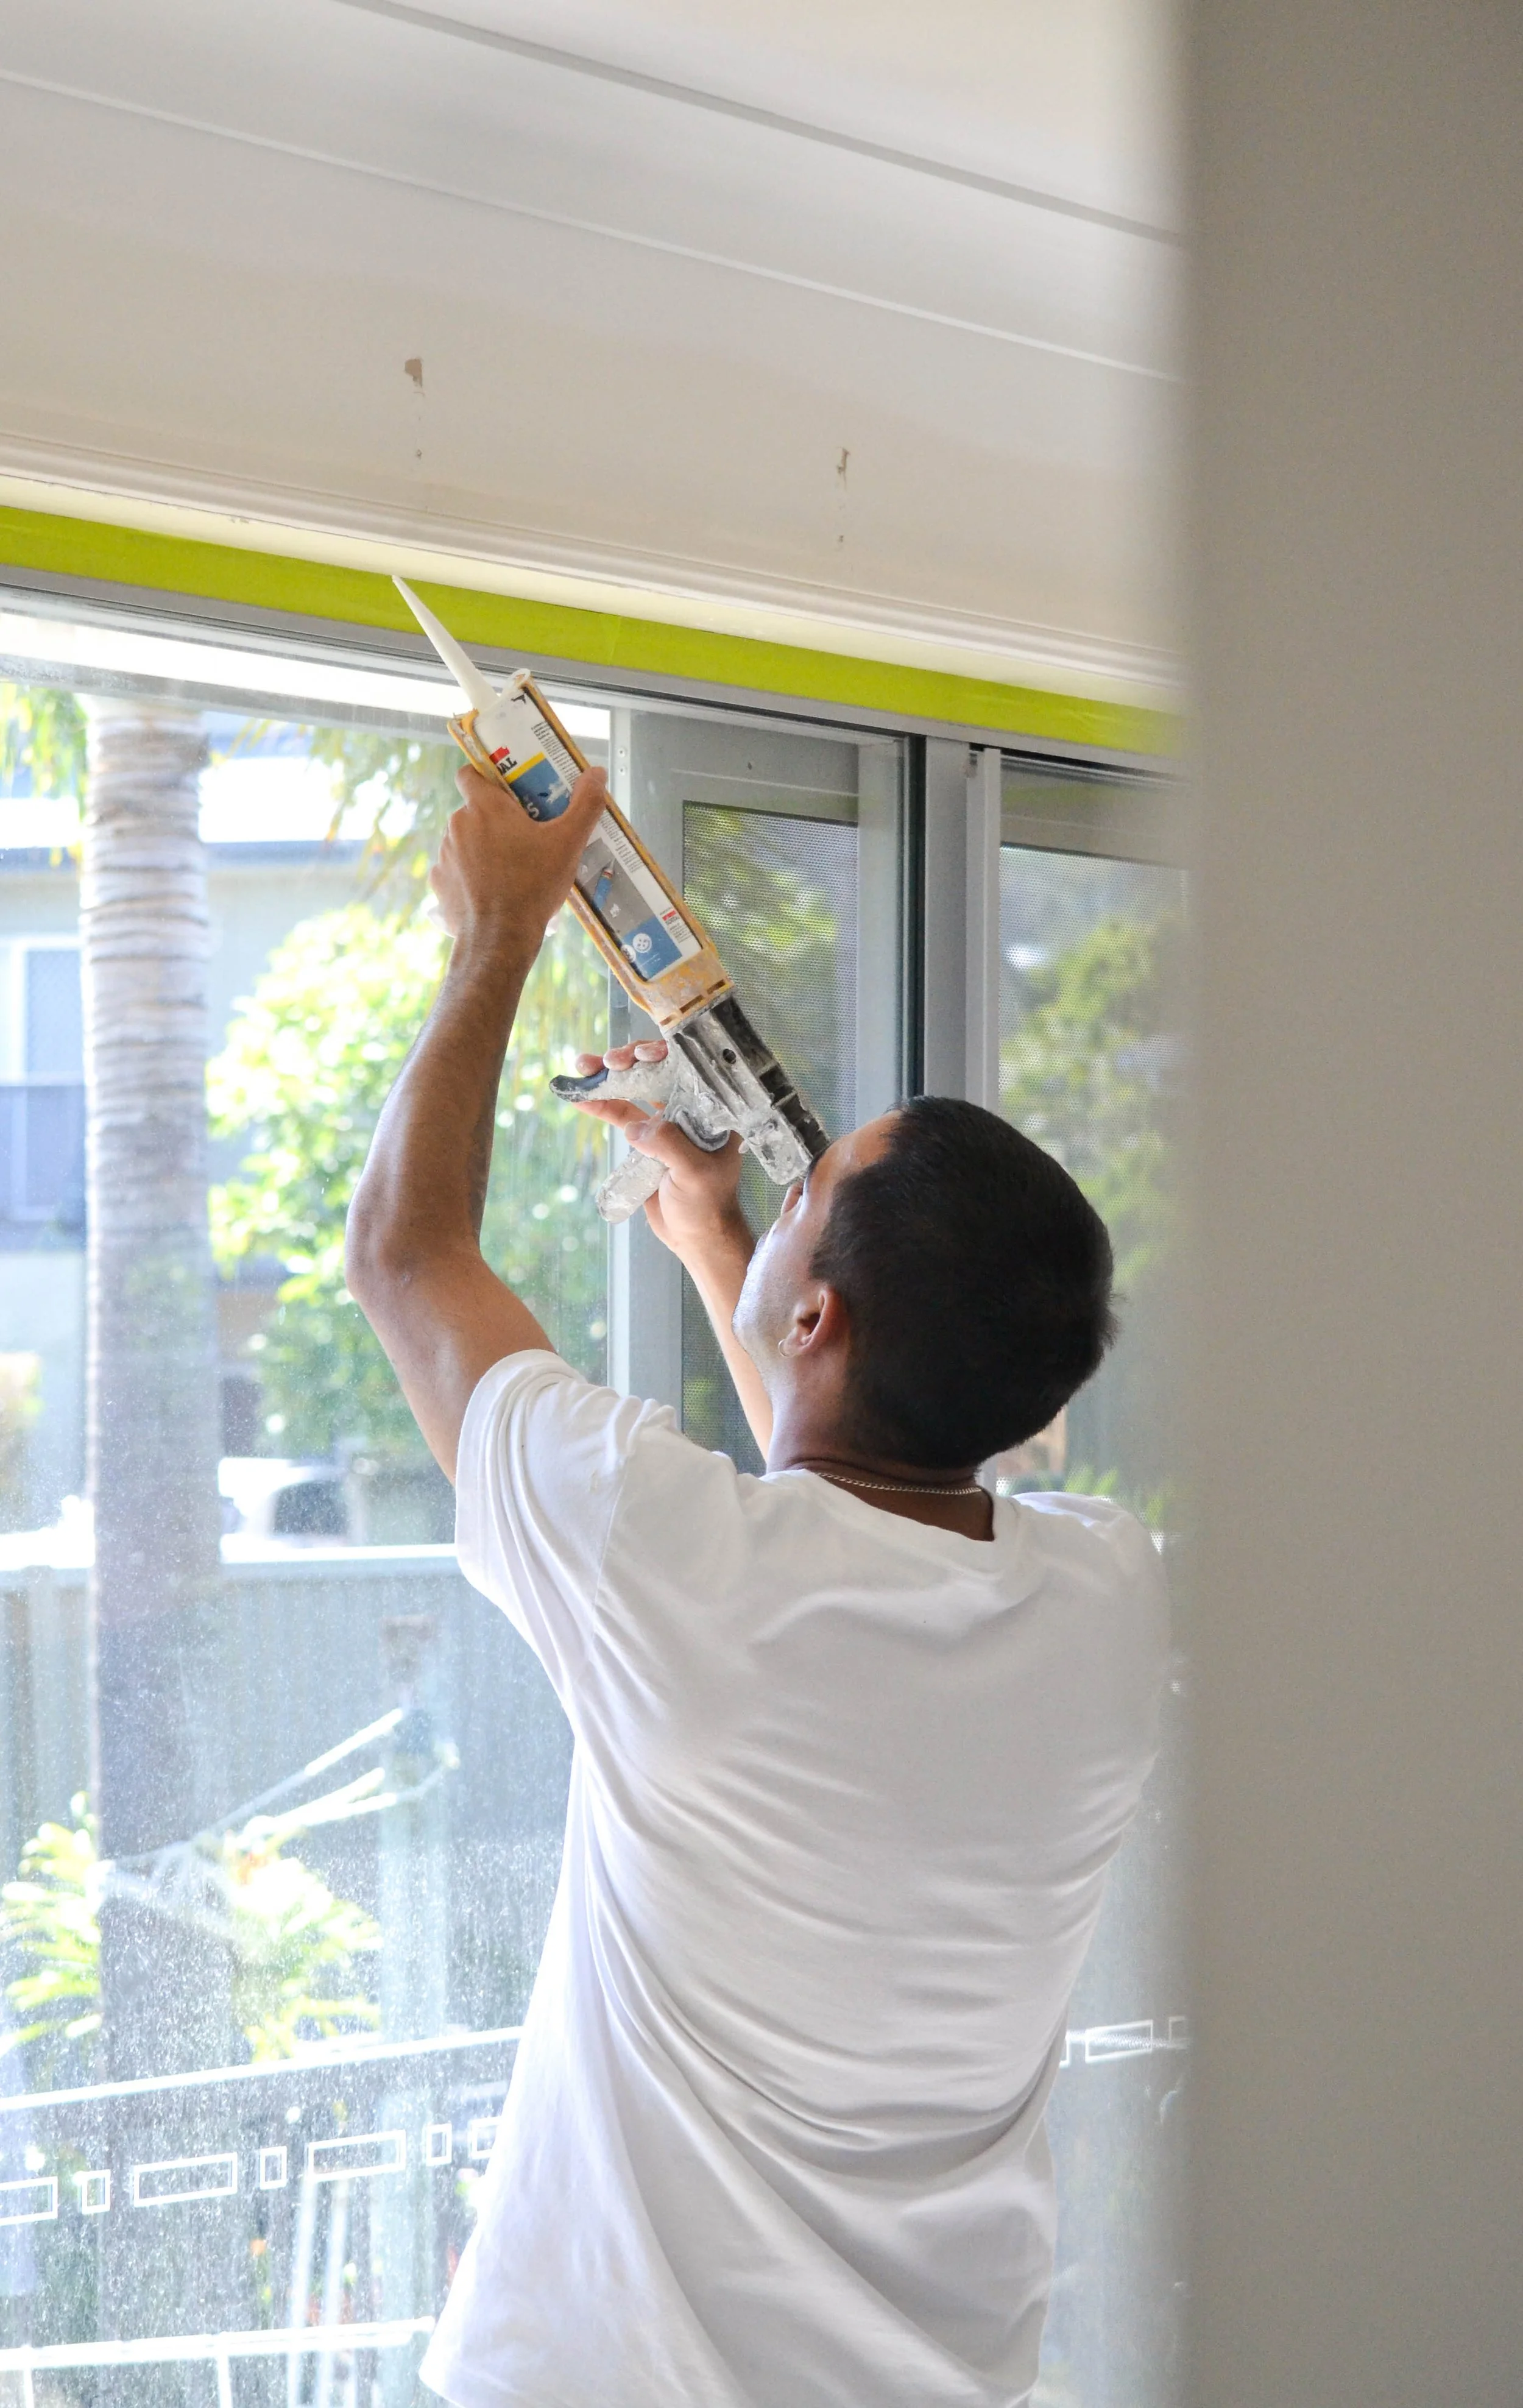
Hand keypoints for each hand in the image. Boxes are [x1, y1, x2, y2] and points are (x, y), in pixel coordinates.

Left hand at [430, 762, 608, 953]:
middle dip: (494, 822)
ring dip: (481, 849)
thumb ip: (585, 804)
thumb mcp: (568, 843)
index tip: (505, 794)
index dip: (485, 779)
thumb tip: (596, 773)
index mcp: (484, 807)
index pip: (469, 774)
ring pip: (464, 842)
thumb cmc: (534, 886)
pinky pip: (454, 871)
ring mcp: (444, 855)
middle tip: (522, 840)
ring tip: (509, 871)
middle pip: (473, 812)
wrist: (500, 939)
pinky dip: (469, 877)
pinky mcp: (439, 884)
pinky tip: (491, 892)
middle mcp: (457, 825)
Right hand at [568, 1040, 749, 1261]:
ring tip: (583, 1067)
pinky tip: (580, 1095)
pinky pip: (620, 1116)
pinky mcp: (644, 1140)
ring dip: (607, 1078)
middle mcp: (688, 1110)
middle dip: (629, 1061)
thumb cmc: (707, 1205)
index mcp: (709, 1111)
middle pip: (655, 1073)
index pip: (686, 1070)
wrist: (696, 1237)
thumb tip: (636, 1127)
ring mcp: (664, 1123)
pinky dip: (600, 1104)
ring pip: (633, 1091)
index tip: (640, 1055)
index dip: (662, 1055)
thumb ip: (669, 1145)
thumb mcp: (694, 1174)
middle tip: (607, 1061)